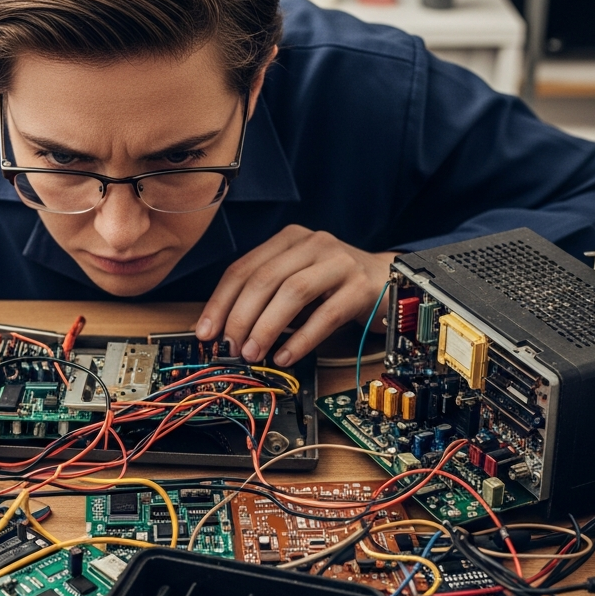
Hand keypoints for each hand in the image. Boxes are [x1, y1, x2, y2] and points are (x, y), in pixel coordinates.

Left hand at [194, 225, 396, 365]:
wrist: (388, 279)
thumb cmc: (334, 285)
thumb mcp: (295, 281)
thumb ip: (264, 297)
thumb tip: (225, 332)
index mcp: (288, 239)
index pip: (243, 269)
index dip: (220, 303)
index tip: (205, 333)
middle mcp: (312, 243)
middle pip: (264, 279)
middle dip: (240, 318)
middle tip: (230, 348)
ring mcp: (339, 262)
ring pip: (292, 292)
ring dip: (267, 327)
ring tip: (253, 354)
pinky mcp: (361, 286)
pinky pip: (326, 315)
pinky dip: (302, 339)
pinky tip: (286, 356)